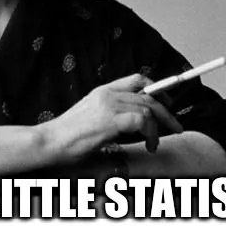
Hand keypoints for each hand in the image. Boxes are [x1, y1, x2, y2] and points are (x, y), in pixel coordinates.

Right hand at [38, 73, 183, 162]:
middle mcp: (107, 94)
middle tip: (175, 125)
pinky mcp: (109, 120)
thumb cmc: (68, 135)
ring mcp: (108, 105)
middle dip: (166, 111)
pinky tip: (148, 145)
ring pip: (148, 108)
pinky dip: (151, 134)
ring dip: (159, 127)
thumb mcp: (91, 117)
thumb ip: (111, 113)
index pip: (137, 79)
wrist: (50, 141)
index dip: (157, 88)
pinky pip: (142, 121)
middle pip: (148, 95)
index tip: (167, 102)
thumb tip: (134, 122)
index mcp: (102, 91)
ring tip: (156, 143)